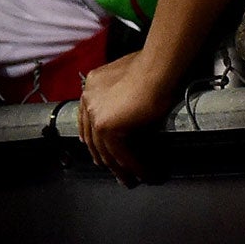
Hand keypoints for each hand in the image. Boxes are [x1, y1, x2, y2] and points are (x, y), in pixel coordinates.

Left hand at [76, 50, 174, 180]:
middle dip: (105, 158)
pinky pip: (120, 154)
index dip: (94, 139)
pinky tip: (144, 173)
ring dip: (119, 169)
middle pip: (94, 138)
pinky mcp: (107, 127)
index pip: (88, 120)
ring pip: (106, 150)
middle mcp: (88, 101)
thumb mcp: (129, 74)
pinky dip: (133, 166)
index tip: (101, 152)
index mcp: (91, 87)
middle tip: (116, 172)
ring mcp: (95, 115)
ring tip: (131, 180)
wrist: (157, 66)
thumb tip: (128, 100)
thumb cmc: (153, 65)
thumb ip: (121, 88)